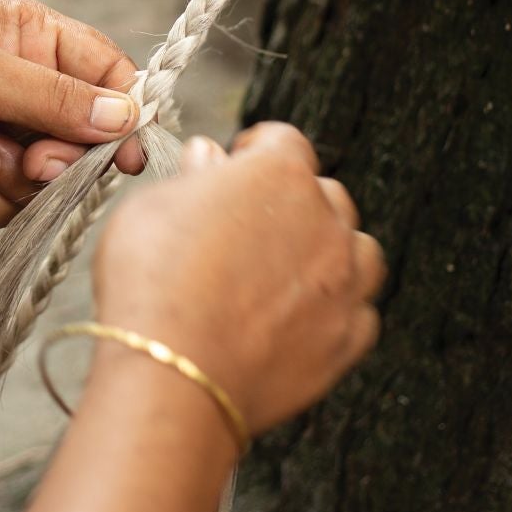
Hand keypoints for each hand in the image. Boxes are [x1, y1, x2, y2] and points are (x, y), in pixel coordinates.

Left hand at [0, 0, 143, 221]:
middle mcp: (17, 78)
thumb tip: (131, 116)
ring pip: (46, 177)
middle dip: (58, 156)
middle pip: (83, 133)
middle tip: (33, 162)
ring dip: (10, 176)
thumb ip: (58, 100)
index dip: (125, 111)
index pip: (104, 69)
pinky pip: (9, 202)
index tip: (130, 155)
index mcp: (26, 31)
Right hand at [93, 124, 384, 438]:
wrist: (173, 371)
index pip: (283, 140)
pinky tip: (297, 315)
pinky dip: (335, 307)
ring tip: (285, 268)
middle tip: (248, 224)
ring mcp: (344, 282)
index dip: (256, 148)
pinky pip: (358, 310)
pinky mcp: (347, 339)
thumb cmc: (153, 280)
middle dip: (291, 201)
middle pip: (324, 194)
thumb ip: (193, 178)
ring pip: (358, 249)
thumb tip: (208, 158)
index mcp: (278, 173)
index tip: (235, 163)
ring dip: (328, 250)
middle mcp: (324, 220)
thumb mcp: (153, 206)